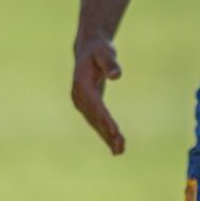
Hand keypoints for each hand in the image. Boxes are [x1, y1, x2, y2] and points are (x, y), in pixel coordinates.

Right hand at [70, 36, 125, 153]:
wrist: (88, 49)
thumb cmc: (99, 49)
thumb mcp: (105, 52)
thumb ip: (110, 63)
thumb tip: (116, 75)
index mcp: (81, 85)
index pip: (95, 105)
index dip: (105, 118)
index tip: (116, 131)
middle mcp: (79, 97)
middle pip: (94, 118)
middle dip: (107, 133)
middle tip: (120, 146)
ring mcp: (82, 103)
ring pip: (95, 123)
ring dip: (107, 138)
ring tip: (120, 151)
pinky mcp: (88, 106)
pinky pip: (97, 122)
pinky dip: (106, 134)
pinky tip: (116, 146)